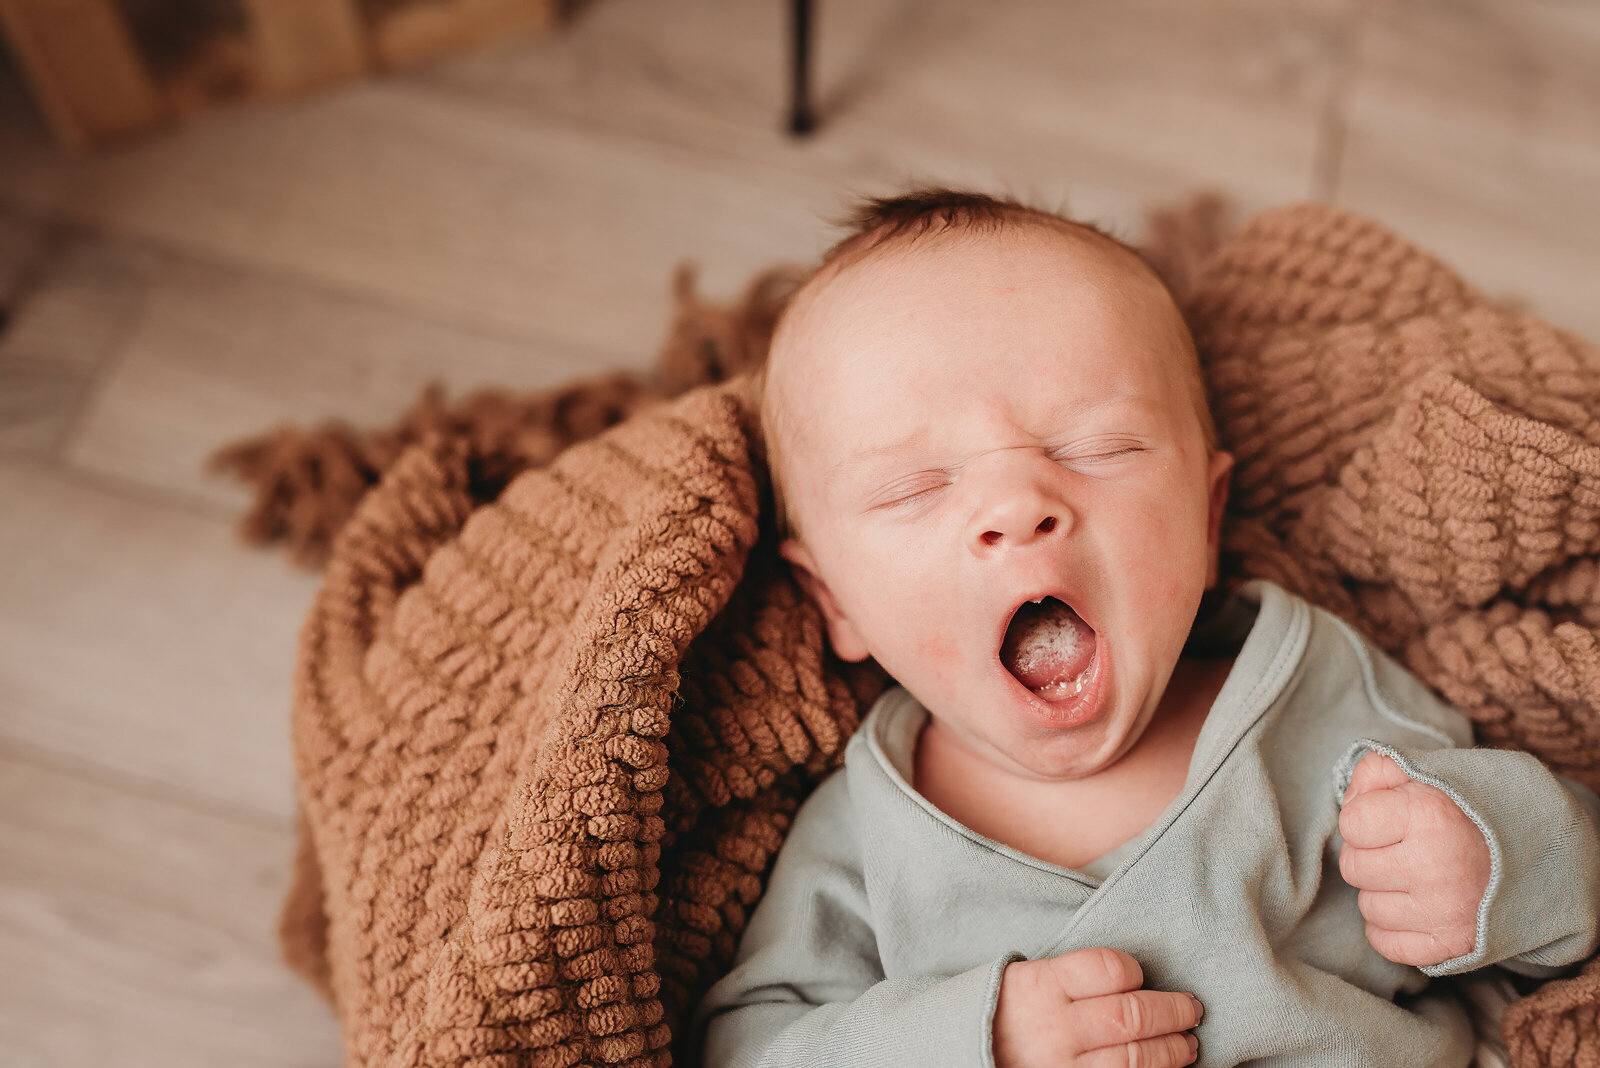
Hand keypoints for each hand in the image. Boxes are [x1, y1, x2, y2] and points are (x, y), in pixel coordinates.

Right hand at [992, 947, 1201, 1067]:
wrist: (970, 1054)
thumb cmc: (1005, 1012)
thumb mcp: (1026, 978)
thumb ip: (1072, 975)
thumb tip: (1134, 976)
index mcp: (1041, 986)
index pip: (1108, 969)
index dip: (1135, 970)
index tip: (1140, 975)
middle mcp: (1055, 1028)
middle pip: (1132, 1016)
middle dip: (1173, 1012)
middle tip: (1191, 1009)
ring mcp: (1064, 1067)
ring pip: (1136, 1058)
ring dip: (1172, 1051)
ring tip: (1187, 1044)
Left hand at [1338, 751, 1491, 966]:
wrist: (1532, 852)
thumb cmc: (1466, 810)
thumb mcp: (1425, 772)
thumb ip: (1376, 772)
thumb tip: (1348, 804)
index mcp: (1429, 817)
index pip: (1351, 823)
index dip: (1364, 818)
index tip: (1390, 817)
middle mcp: (1435, 867)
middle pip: (1353, 867)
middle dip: (1369, 854)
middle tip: (1403, 848)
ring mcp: (1443, 912)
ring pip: (1367, 906)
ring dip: (1382, 891)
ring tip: (1414, 875)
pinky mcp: (1450, 945)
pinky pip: (1385, 943)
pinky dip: (1390, 928)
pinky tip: (1413, 906)